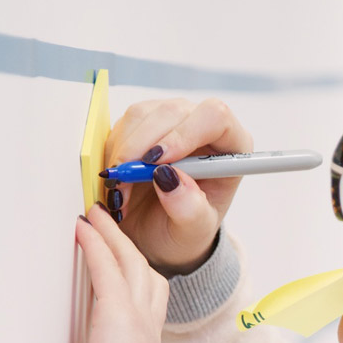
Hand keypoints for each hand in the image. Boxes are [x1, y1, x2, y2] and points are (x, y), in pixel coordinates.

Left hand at [75, 203, 170, 342]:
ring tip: (95, 214)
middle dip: (126, 242)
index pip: (150, 294)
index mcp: (149, 339)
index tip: (126, 256)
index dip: (139, 271)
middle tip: (109, 221)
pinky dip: (95, 244)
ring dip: (111, 233)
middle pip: (142, 268)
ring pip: (128, 260)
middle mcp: (148, 320)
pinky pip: (106, 267)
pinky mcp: (118, 310)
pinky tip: (83, 227)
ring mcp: (136, 312)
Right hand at [104, 98, 252, 276]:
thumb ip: (188, 208)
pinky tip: (118, 181)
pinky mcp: (143, 123)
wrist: (161, 232)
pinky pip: (121, 125)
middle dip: (142, 147)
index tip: (157, 163)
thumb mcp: (192, 231)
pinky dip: (112, 153)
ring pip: (141, 115)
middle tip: (124, 184)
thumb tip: (169, 177)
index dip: (184, 134)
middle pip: (172, 111)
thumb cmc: (186, 230)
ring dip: (123, 153)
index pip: (215, 117)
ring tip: (122, 191)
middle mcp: (203, 126)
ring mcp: (172, 120)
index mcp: (231, 147)